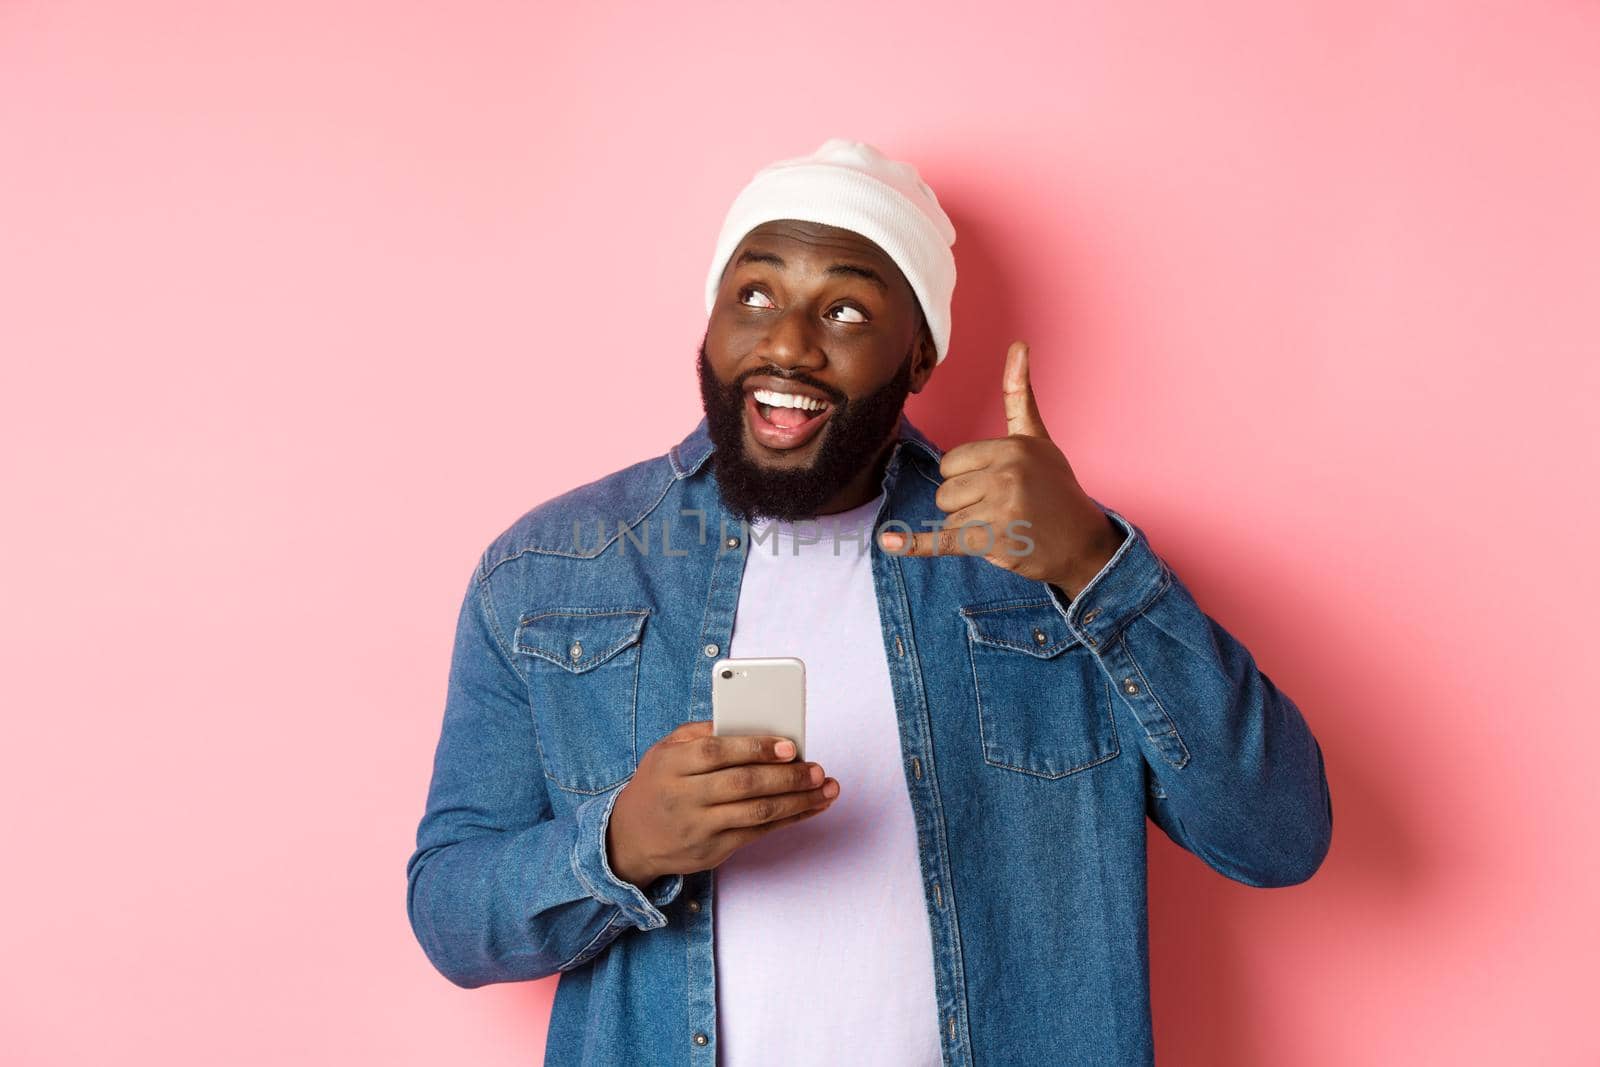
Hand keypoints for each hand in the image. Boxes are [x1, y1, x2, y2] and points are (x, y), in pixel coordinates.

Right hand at [606, 720, 839, 886]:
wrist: (629, 839)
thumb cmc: (658, 784)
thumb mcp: (665, 750)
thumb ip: (702, 733)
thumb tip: (750, 723)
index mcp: (672, 764)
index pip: (717, 753)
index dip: (756, 748)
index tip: (789, 746)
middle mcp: (685, 797)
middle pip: (743, 785)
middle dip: (786, 777)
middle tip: (816, 769)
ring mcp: (699, 827)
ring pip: (756, 813)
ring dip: (797, 801)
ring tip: (825, 789)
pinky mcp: (712, 851)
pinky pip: (758, 833)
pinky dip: (789, 819)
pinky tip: (810, 807)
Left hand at [877, 341, 1123, 597]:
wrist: (1084, 542)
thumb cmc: (1056, 488)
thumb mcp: (1038, 438)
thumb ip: (1018, 394)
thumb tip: (1017, 344)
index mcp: (1012, 447)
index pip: (950, 464)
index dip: (967, 479)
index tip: (999, 486)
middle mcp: (1006, 474)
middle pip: (945, 493)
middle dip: (966, 506)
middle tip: (1004, 510)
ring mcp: (1000, 508)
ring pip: (948, 519)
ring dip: (970, 530)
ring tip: (1005, 527)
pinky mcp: (994, 540)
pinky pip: (943, 541)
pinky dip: (914, 545)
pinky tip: (887, 542)